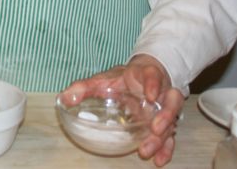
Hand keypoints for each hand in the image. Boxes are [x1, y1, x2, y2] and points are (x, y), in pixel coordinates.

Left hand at [59, 55, 184, 165]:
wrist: (143, 76)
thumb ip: (84, 87)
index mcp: (146, 76)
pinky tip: (159, 160)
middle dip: (165, 116)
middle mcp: (161, 92)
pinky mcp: (165, 122)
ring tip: (148, 149)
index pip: (153, 76)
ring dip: (163, 136)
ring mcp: (165, 108)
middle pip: (171, 101)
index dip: (153, 84)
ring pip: (172, 120)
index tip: (149, 95)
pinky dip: (167, 148)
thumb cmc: (124, 78)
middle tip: (154, 128)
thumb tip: (64, 98)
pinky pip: (170, 136)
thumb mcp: (103, 79)